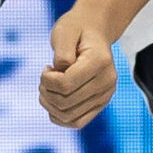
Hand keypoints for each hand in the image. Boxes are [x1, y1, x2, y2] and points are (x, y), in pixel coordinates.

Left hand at [40, 0, 118, 128]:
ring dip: (50, 105)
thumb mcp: (65, 31)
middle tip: (45, 77)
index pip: (65, 84)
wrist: (95, 31)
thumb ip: (62, 52)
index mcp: (100, 61)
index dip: (47, 80)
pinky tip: (54, 100)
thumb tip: (60, 73)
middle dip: (46, 92)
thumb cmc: (77, 29)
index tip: (46, 67)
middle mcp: (107, 81)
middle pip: (65, 102)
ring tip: (48, 88)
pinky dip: (59, 117)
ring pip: (69, 116)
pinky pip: (77, 122)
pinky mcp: (101, 104)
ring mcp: (106, 95)